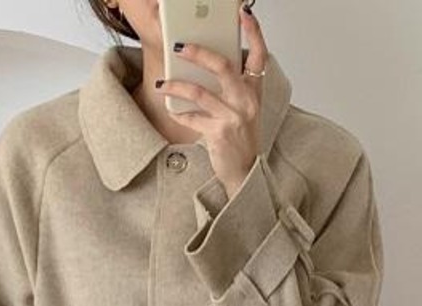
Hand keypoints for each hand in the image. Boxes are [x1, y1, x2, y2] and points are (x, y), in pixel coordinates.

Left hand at [158, 4, 266, 195]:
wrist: (244, 172)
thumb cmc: (239, 136)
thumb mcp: (242, 107)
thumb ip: (230, 84)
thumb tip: (201, 61)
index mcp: (254, 90)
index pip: (260, 55)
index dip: (254, 32)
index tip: (244, 13)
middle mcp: (247, 100)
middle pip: (222, 65)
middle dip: (197, 52)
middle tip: (178, 46)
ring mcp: (234, 117)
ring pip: (199, 91)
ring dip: (176, 85)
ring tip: (161, 83)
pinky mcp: (219, 133)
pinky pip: (192, 117)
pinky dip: (179, 112)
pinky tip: (171, 108)